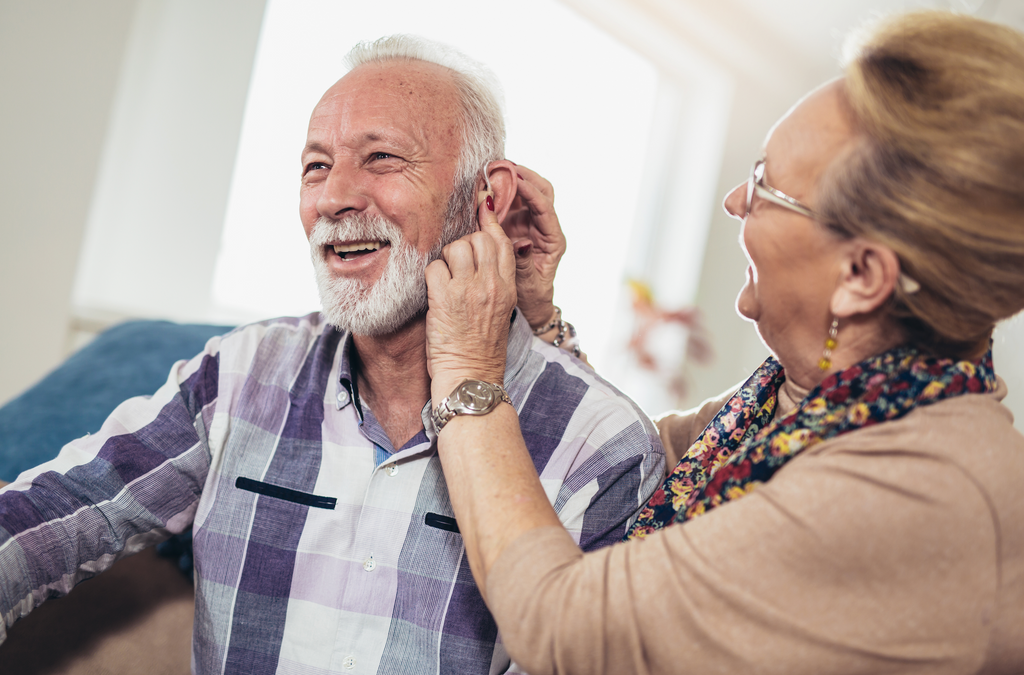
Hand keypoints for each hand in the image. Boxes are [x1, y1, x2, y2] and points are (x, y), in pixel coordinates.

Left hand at [425, 194, 517, 402]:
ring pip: (455, 247)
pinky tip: (433, 294)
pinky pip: (433, 268)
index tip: (481, 205)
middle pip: (478, 238)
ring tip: (444, 280)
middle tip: (455, 264)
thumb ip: (494, 284)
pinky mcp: (445, 299)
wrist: (472, 380)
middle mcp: (492, 285)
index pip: (502, 241)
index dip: (489, 220)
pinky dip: (430, 278)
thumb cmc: (481, 351)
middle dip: (463, 244)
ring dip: (445, 259)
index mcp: (508, 288)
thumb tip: (479, 258)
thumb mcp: (499, 313)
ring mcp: (469, 290)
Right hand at [501, 165, 565, 329]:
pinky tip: (486, 187)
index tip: (516, 179)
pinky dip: (500, 193)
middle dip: (525, 176)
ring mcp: (530, 225)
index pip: (546, 208)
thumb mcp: (528, 283)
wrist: (529, 306)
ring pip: (526, 194)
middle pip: (542, 192)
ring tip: (493, 170)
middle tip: (504, 166)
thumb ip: (524, 263)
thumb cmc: (532, 297)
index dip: (532, 192)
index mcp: (553, 240)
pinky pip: (510, 204)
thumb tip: (521, 244)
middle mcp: (544, 228)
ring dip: (511, 181)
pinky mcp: (516, 226)